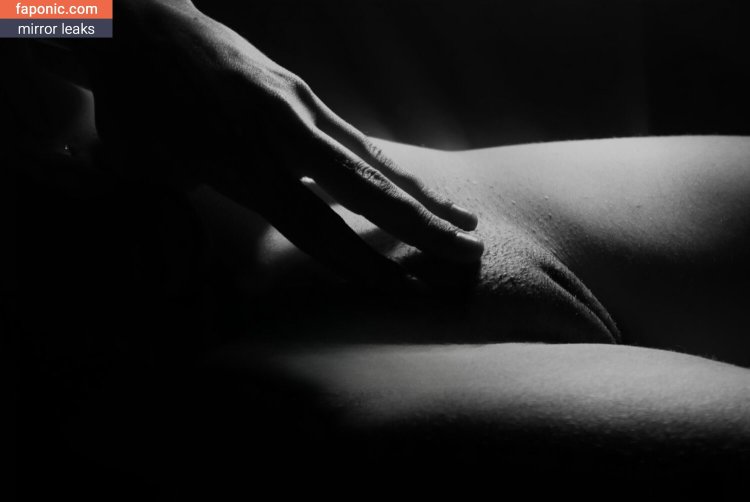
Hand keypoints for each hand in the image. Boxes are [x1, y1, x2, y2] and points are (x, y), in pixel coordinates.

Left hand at [90, 0, 483, 286]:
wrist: (136, 23)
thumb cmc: (134, 108)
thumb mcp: (138, 172)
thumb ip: (165, 226)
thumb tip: (171, 283)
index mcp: (237, 161)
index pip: (313, 224)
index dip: (358, 261)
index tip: (402, 292)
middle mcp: (278, 132)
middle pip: (363, 189)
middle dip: (419, 227)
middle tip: (467, 255)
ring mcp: (296, 106)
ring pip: (373, 159)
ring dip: (423, 195)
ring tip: (466, 222)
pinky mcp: (302, 91)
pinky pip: (356, 136)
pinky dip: (394, 166)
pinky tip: (420, 186)